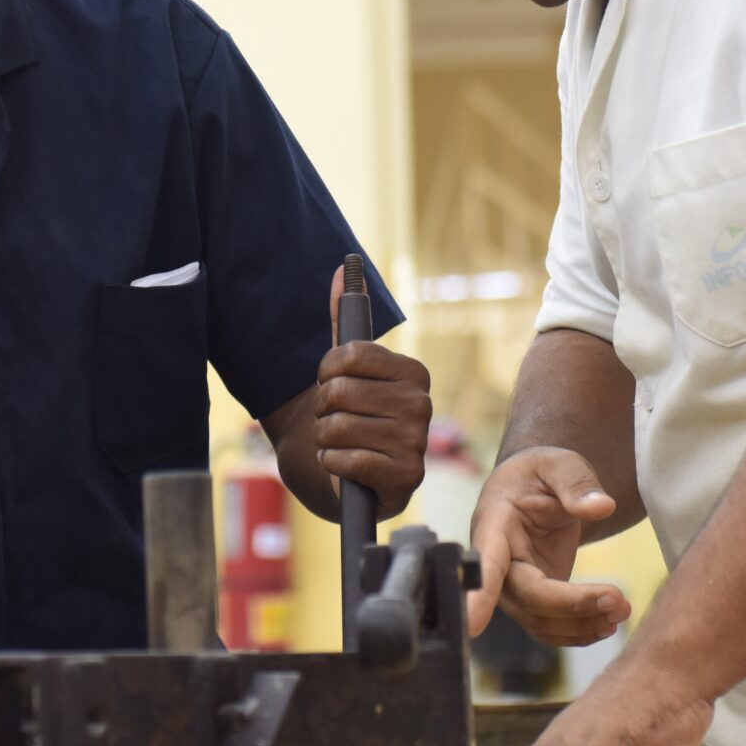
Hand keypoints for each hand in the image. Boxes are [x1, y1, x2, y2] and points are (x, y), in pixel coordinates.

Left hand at [317, 266, 432, 521]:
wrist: (342, 473)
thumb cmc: (346, 415)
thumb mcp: (344, 368)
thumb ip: (344, 318)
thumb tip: (343, 267)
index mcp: (413, 372)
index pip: (349, 355)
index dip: (325, 371)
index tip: (329, 383)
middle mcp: (422, 404)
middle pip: (340, 392)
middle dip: (323, 410)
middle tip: (334, 421)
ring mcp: (417, 442)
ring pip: (339, 428)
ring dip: (325, 440)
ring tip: (339, 445)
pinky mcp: (406, 478)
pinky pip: (348, 460)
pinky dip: (333, 464)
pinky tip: (343, 466)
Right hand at [466, 448, 630, 642]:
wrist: (537, 488)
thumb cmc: (542, 472)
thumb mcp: (560, 465)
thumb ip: (577, 484)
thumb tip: (602, 508)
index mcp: (494, 525)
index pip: (486, 563)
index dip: (479, 594)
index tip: (473, 625)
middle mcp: (498, 563)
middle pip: (526, 599)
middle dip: (571, 606)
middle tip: (618, 600)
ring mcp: (514, 585)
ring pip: (539, 621)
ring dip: (581, 625)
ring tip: (623, 610)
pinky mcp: (535, 599)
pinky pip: (551, 626)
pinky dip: (580, 632)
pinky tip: (609, 623)